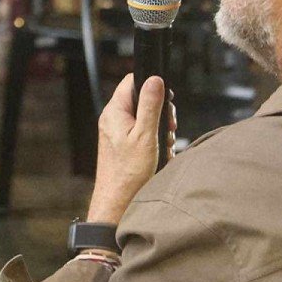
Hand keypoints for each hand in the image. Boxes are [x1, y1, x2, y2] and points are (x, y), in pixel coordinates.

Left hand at [86, 74, 175, 223]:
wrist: (117, 201)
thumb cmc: (129, 172)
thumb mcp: (145, 135)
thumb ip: (150, 106)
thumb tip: (155, 79)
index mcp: (114, 111)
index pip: (132, 82)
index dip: (151, 85)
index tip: (166, 101)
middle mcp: (113, 119)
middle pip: (141, 100)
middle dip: (160, 113)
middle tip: (169, 129)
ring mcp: (116, 132)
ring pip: (144, 119)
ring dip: (159, 131)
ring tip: (163, 146)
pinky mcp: (122, 145)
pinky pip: (142, 135)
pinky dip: (154, 142)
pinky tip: (159, 155)